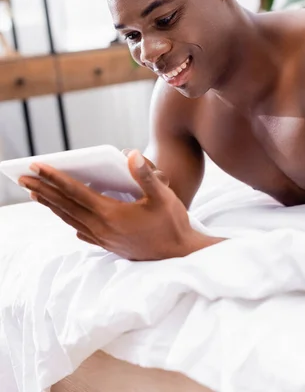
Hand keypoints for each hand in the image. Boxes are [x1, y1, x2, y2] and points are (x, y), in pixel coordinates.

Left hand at [18, 150, 222, 260]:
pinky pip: (82, 230)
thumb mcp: (163, 196)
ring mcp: (104, 239)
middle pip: (65, 206)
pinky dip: (69, 220)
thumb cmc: (172, 223)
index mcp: (111, 213)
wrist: (179, 254)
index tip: (37, 166)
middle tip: (22, 177)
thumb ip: (145, 175)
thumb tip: (130, 153)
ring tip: (36, 194)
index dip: (55, 177)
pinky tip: (66, 219)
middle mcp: (102, 228)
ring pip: (70, 219)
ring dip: (51, 205)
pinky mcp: (109, 245)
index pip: (76, 192)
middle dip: (43, 189)